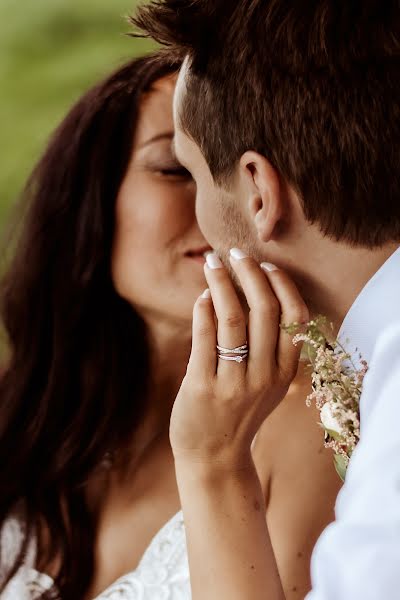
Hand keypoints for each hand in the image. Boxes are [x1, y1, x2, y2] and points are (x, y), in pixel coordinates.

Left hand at [170, 249, 308, 470]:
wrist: (214, 459)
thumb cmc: (238, 414)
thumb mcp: (264, 385)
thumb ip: (264, 347)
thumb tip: (238, 293)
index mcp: (284, 372)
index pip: (294, 318)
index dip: (282, 285)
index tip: (266, 265)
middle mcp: (264, 376)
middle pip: (265, 311)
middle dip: (250, 273)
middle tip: (235, 252)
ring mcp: (233, 383)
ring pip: (233, 319)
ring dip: (221, 284)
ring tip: (211, 263)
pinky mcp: (202, 387)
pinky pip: (204, 338)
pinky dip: (203, 310)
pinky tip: (201, 297)